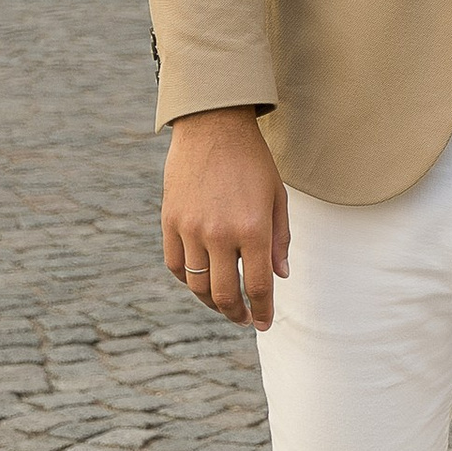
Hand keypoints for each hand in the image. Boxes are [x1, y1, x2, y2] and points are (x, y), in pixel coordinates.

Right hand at [162, 106, 290, 326]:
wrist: (213, 126)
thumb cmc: (252, 161)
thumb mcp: (277, 197)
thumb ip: (280, 240)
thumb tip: (281, 276)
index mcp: (253, 229)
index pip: (258, 286)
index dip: (262, 311)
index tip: (263, 324)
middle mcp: (220, 233)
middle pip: (224, 294)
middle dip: (236, 313)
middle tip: (244, 318)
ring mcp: (191, 228)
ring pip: (197, 284)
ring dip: (211, 302)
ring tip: (223, 304)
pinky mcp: (170, 221)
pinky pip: (176, 264)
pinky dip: (188, 279)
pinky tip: (200, 281)